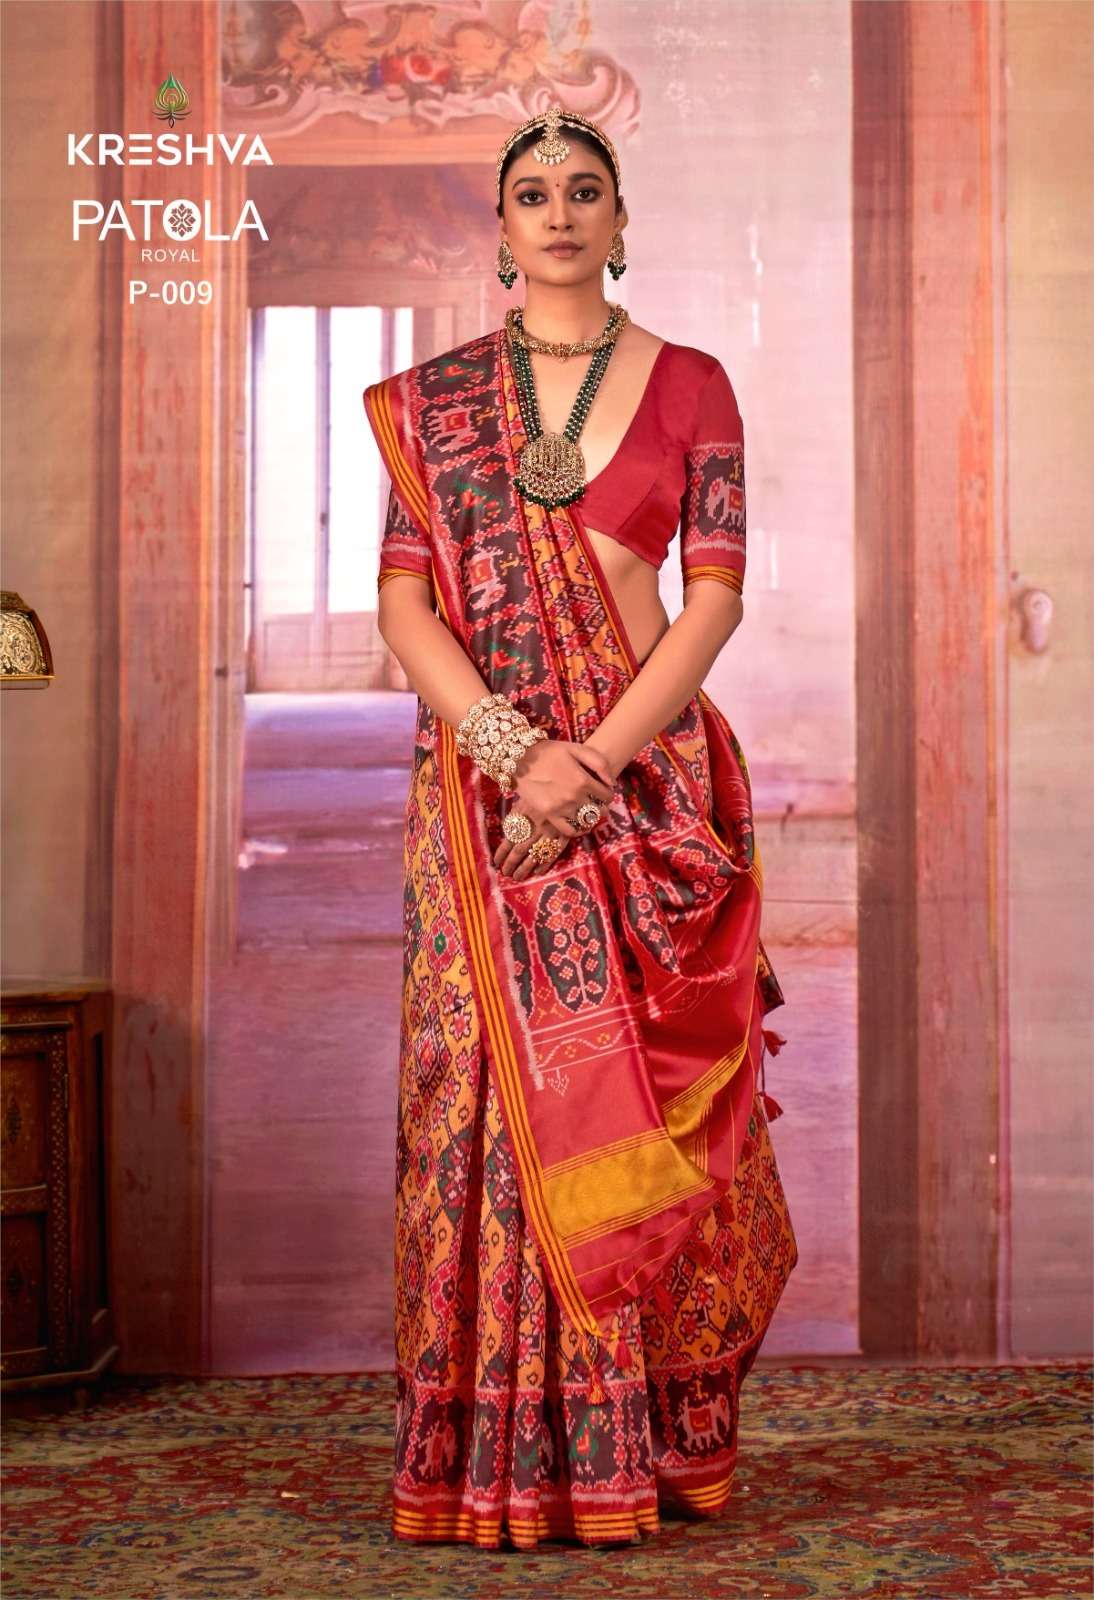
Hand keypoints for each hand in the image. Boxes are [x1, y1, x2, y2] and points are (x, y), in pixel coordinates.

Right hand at [493, 739, 615, 880]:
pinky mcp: (549, 815)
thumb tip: (612, 782)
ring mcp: (561, 808)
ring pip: (586, 821)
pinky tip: (577, 823)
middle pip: (599, 810)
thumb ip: (598, 763)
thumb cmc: (549, 751)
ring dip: (590, 817)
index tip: (603, 791)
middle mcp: (574, 797)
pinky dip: (577, 830)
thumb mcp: (576, 748)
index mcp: (583, 780)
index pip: (607, 795)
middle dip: (601, 806)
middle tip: (595, 801)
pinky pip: (569, 831)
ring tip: (586, 810)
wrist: (520, 759)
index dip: (608, 793)